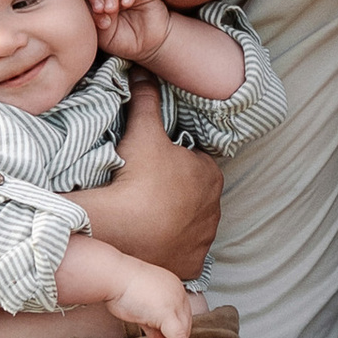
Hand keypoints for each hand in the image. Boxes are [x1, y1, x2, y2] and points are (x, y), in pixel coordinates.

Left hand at [90, 0, 174, 66]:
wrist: (149, 47)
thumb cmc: (124, 42)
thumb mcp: (105, 36)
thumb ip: (96, 21)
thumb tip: (94, 9)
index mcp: (98, 1)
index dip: (90, 1)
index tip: (96, 13)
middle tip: (102, 9)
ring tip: (112, 9)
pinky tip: (126, 3)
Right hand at [90, 81, 222, 279]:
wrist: (121, 233)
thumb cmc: (137, 180)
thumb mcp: (142, 131)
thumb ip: (146, 99)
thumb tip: (142, 72)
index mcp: (211, 174)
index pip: (193, 160)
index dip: (171, 159)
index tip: (149, 164)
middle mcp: (215, 208)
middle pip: (191, 193)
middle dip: (173, 190)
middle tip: (141, 188)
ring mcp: (203, 240)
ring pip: (187, 223)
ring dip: (170, 219)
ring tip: (141, 215)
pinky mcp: (190, 266)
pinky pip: (180, 253)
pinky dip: (168, 248)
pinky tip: (148, 241)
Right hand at [107, 261, 194, 337]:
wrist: (112, 277)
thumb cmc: (119, 287)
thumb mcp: (140, 308)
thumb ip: (153, 325)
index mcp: (172, 287)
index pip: (180, 315)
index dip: (175, 334)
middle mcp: (177, 293)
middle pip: (184, 324)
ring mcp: (174, 301)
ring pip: (182, 332)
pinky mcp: (168, 312)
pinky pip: (177, 336)